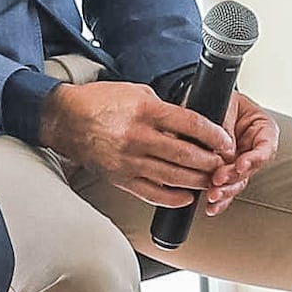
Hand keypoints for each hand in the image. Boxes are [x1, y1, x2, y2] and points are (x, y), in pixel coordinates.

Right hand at [37, 77, 228, 212]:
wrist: (66, 119)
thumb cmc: (101, 103)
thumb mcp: (137, 93)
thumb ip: (165, 109)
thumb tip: (192, 125)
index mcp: (145, 112)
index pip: (191, 125)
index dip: (215, 135)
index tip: (226, 141)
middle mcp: (138, 138)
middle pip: (187, 155)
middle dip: (212, 162)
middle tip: (223, 163)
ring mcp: (129, 162)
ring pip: (174, 178)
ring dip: (198, 181)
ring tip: (210, 179)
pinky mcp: (120, 179)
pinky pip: (153, 194)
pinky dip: (174, 198)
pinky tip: (186, 196)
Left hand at [204, 96, 280, 215]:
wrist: (203, 99)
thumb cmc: (218, 98)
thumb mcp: (223, 106)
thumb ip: (224, 127)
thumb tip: (222, 152)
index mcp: (262, 129)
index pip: (266, 147)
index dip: (255, 158)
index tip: (241, 164)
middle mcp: (254, 148)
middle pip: (251, 169)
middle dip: (235, 177)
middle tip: (219, 180)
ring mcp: (241, 162)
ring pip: (239, 182)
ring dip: (226, 191)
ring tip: (213, 196)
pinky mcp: (226, 172)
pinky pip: (226, 188)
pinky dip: (219, 199)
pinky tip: (212, 207)